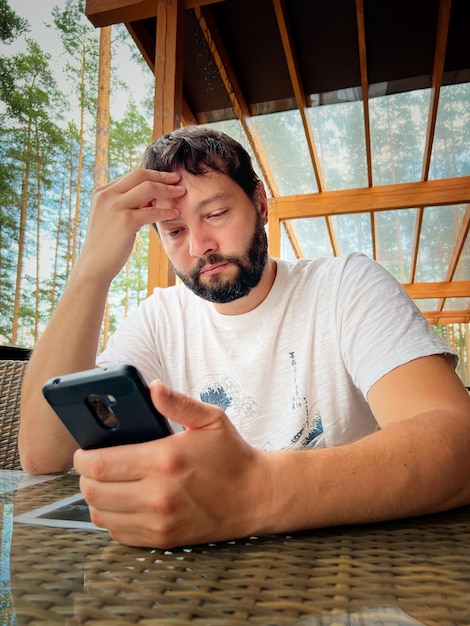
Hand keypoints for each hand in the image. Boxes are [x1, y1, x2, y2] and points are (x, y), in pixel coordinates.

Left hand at [74, 380, 272, 547]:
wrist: (256, 496)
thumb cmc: (232, 455)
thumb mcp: (211, 419)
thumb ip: (178, 403)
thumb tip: (152, 387)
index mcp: (163, 460)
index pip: (100, 464)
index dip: (82, 459)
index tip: (82, 452)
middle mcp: (157, 494)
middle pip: (94, 491)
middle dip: (85, 477)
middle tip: (92, 467)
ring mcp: (159, 521)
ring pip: (102, 515)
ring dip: (96, 499)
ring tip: (106, 484)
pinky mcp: (164, 539)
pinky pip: (119, 534)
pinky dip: (113, 519)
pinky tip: (123, 503)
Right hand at [77, 169, 185, 281]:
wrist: (94, 266)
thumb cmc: (105, 245)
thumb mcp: (111, 218)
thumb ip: (125, 205)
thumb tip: (150, 198)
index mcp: (102, 192)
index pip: (131, 176)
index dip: (152, 175)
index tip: (167, 178)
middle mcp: (107, 195)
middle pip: (140, 175)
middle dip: (162, 176)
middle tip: (178, 178)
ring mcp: (116, 207)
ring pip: (148, 188)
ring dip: (168, 189)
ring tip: (181, 192)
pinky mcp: (126, 222)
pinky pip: (153, 211)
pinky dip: (166, 211)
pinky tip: (175, 213)